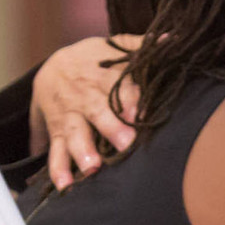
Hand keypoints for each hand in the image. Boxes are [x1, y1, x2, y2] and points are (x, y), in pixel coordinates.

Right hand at [29, 35, 141, 189]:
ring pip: (74, 134)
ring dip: (82, 151)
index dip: (130, 99)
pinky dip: (57, 169)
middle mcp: (85, 98)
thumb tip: (172, 39)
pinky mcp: (57, 132)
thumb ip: (140, 45)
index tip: (140, 112)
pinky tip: (65, 186)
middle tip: (126, 144)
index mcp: (101, 76)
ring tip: (92, 167)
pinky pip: (55, 152)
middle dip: (111, 128)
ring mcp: (69, 117)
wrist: (51, 65)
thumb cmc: (92, 60)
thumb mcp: (112, 47)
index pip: (118, 87)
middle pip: (98, 112)